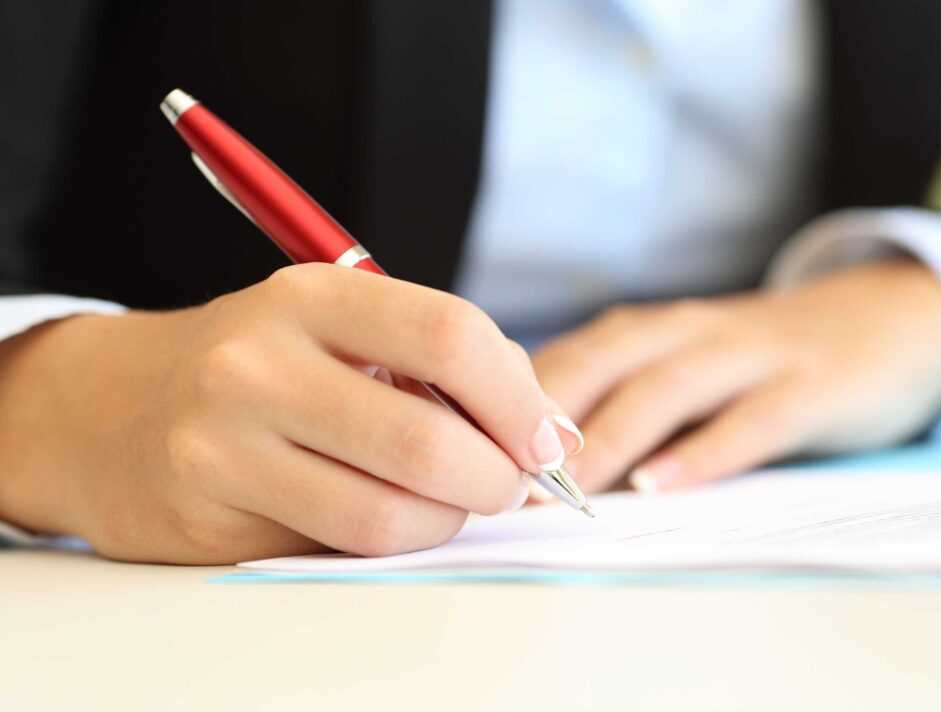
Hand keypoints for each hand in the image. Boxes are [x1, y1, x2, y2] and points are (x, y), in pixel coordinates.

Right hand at [0, 264, 573, 562]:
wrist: (114, 408)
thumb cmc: (261, 365)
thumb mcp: (340, 326)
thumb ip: (441, 362)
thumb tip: (546, 430)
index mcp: (312, 295)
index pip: (449, 337)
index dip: (519, 398)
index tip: (545, 438)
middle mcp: (259, 362)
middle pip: (425, 440)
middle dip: (496, 478)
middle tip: (507, 485)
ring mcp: (224, 443)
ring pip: (385, 514)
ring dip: (446, 520)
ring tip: (447, 503)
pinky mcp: (206, 516)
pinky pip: (335, 549)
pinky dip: (388, 543)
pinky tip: (384, 515)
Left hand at [531, 260, 940, 493]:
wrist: (891, 316)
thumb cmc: (760, 359)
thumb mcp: (685, 363)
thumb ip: (620, 396)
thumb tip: (526, 455)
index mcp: (649, 331)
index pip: (564, 359)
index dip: (506, 401)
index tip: (461, 448)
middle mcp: (688, 332)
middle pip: (601, 365)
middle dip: (541, 420)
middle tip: (493, 475)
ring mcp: (751, 354)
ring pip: (666, 389)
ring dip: (610, 437)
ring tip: (565, 487)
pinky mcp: (812, 384)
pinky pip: (751, 419)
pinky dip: (703, 453)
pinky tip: (663, 487)